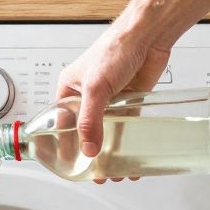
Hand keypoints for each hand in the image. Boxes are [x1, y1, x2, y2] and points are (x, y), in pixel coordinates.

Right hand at [56, 22, 170, 180]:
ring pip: (107, 132)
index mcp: (70, 89)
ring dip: (110, 152)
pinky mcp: (130, 101)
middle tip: (95, 174)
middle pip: (85, 131)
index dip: (64, 145)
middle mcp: (88, 95)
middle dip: (90, 154)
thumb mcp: (96, 88)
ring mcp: (110, 99)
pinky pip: (127, 127)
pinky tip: (131, 156)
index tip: (70, 164)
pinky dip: (128, 142)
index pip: (62, 123)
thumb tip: (89, 148)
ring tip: (114, 172)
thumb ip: (90, 121)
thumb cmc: (115, 48)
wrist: (148, 36)